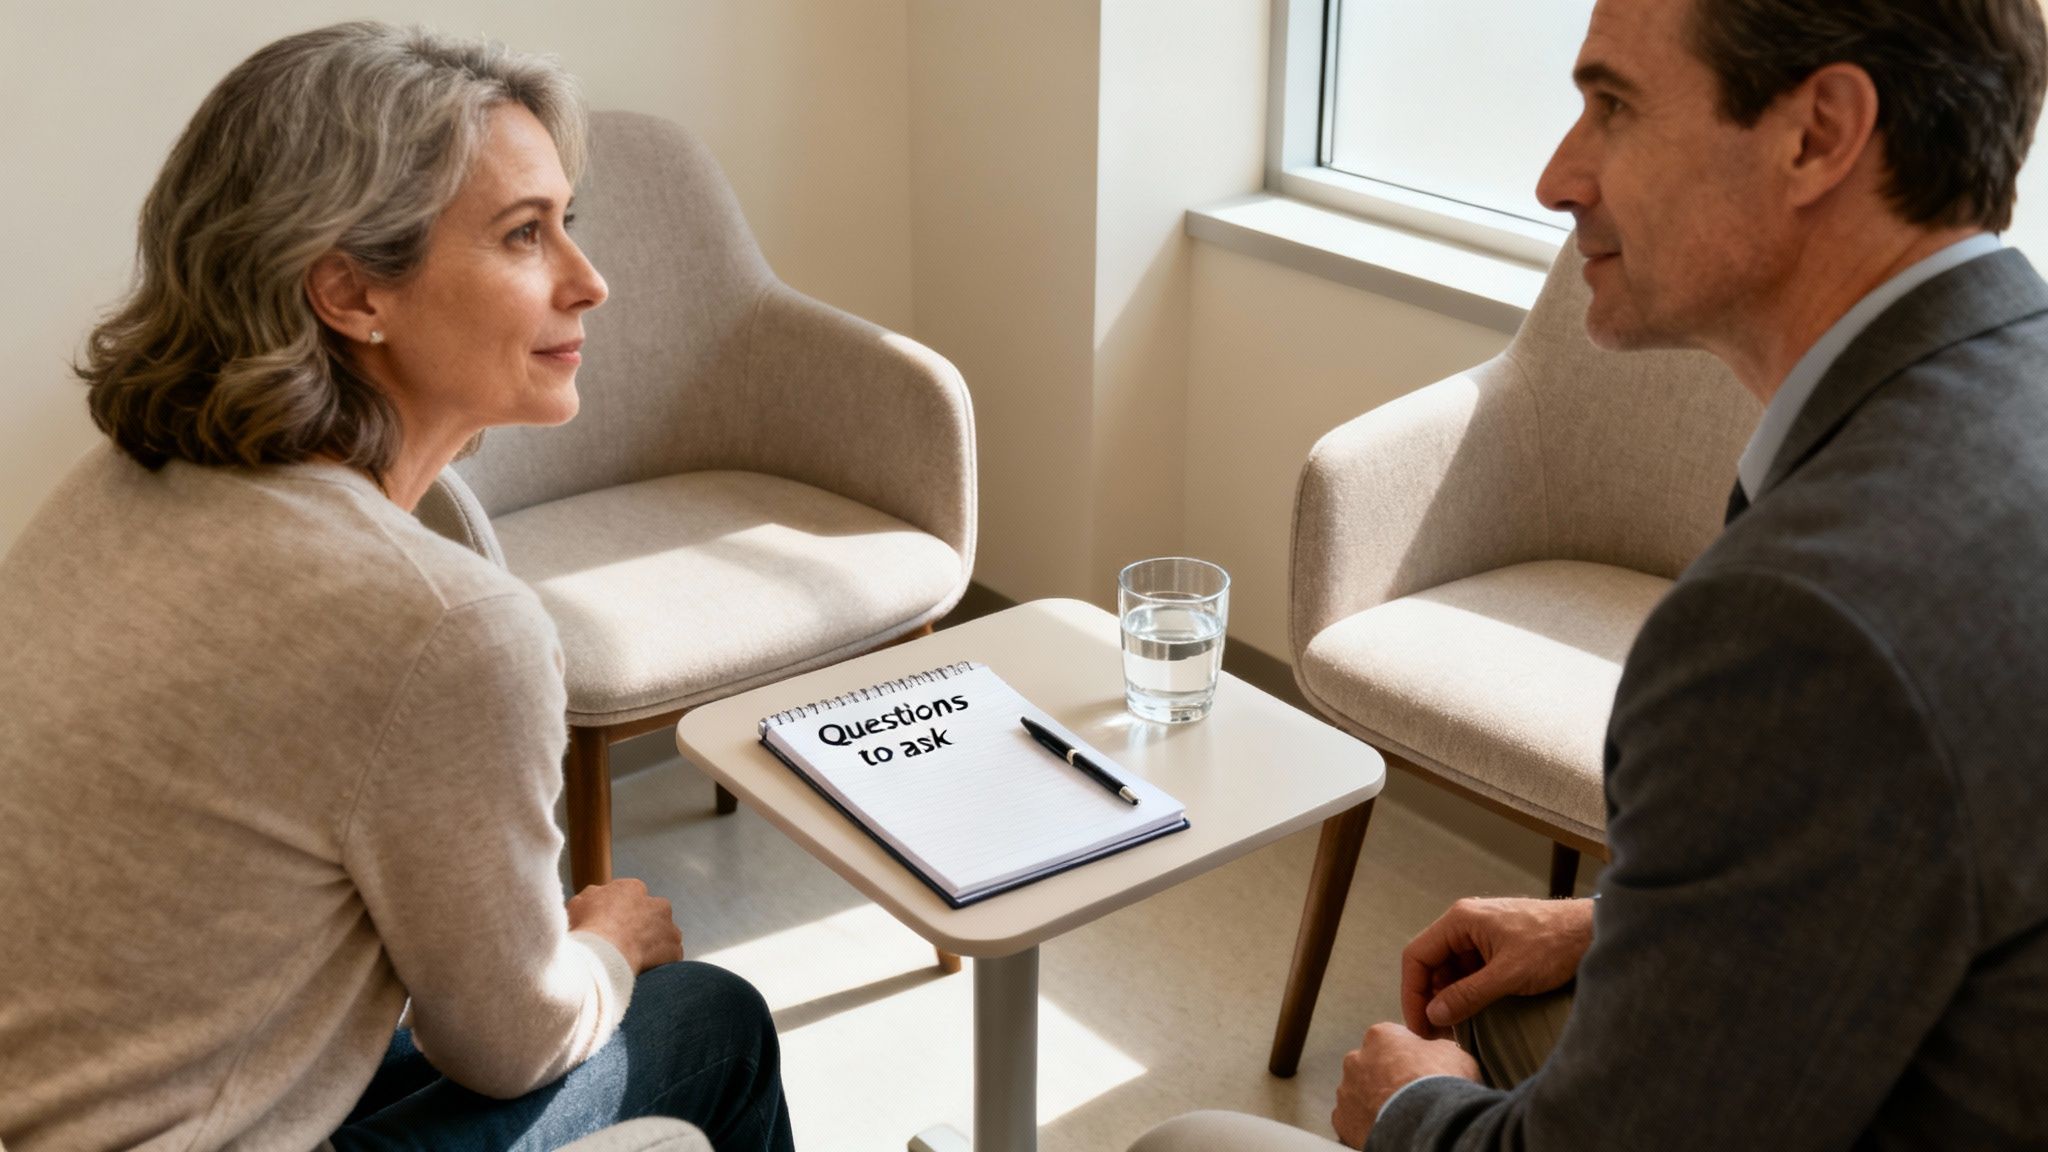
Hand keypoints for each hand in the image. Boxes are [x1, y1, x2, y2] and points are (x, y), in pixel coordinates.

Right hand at [566, 878, 683, 972]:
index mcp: (632, 888)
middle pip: (652, 914)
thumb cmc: (587, 929)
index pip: (632, 896)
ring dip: (654, 944)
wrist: (602, 955)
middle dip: (643, 925)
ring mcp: (668, 927)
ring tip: (635, 959)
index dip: (622, 912)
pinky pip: (670, 955)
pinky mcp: (674, 949)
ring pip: (664, 934)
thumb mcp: (578, 904)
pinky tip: (646, 970)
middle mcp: (656, 903)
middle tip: (626, 942)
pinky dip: (661, 963)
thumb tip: (597, 896)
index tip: (614, 926)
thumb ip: (593, 897)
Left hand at [1331, 1022, 1479, 1147]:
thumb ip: (1435, 1047)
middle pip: (1372, 1067)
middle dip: (1387, 1078)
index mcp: (1380, 1036)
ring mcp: (1347, 1091)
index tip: (1421, 1069)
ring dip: (1375, 1101)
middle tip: (1410, 1094)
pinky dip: (1368, 1124)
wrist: (1427, 1122)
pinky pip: (1354, 1120)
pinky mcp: (1343, 1120)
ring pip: (1360, 1094)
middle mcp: (1356, 1059)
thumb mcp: (1451, 1051)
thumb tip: (1438, 1051)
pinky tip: (1388, 1127)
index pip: (1392, 1040)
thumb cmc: (1439, 1081)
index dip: (1409, 1056)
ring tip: (1401, 1114)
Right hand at [1401, 896, 1592, 1037]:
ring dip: (1448, 998)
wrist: (1593, 931)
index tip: (1420, 1027)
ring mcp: (1480, 934)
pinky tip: (1472, 1014)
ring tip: (1454, 1030)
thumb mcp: (1509, 975)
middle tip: (1437, 1036)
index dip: (1412, 994)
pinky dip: (1466, 993)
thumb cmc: (1554, 944)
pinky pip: (1469, 971)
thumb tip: (1434, 1016)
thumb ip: (1469, 994)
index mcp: (1460, 920)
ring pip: (1450, 970)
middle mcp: (1465, 923)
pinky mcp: (1495, 946)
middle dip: (1430, 1000)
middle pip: (1430, 964)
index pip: (1417, 957)